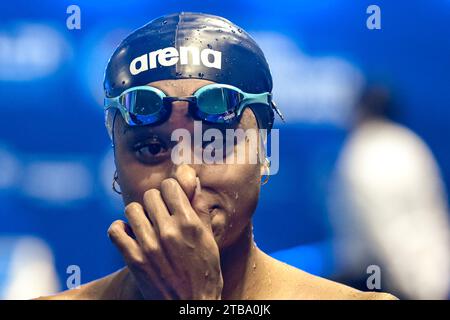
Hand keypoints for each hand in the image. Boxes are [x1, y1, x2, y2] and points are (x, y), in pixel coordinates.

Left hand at [107, 166, 222, 299]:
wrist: (191, 306)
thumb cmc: (205, 274)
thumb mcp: (210, 241)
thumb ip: (200, 210)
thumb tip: (194, 182)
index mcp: (189, 223)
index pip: (170, 185)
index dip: (170, 190)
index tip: (171, 198)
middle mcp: (168, 231)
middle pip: (150, 195)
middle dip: (155, 202)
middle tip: (160, 214)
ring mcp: (149, 245)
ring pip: (132, 209)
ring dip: (139, 214)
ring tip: (146, 224)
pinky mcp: (133, 259)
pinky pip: (115, 230)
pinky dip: (120, 229)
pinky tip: (130, 234)